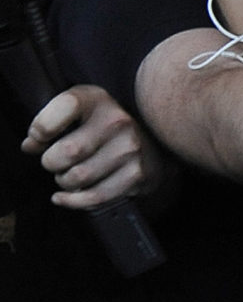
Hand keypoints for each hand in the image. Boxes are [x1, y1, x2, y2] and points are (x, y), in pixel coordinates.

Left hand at [23, 86, 166, 209]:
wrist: (153, 140)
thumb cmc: (105, 125)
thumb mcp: (80, 108)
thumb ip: (52, 120)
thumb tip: (30, 146)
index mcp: (96, 99)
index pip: (63, 108)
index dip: (41, 128)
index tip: (36, 140)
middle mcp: (117, 122)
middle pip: (68, 151)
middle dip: (50, 162)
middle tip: (53, 163)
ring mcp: (129, 150)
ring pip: (79, 177)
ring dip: (64, 181)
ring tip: (66, 176)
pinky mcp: (136, 175)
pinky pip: (96, 196)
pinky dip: (74, 201)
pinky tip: (64, 197)